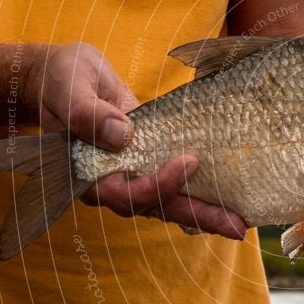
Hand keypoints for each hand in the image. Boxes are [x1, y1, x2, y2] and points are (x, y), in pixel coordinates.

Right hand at [25, 42, 246, 239]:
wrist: (67, 76)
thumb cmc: (63, 80)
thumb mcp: (69, 87)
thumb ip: (87, 112)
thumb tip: (122, 134)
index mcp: (90, 173)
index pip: (126, 193)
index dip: (160, 184)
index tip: (189, 161)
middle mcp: (114, 182)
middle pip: (159, 207)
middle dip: (199, 216)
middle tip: (237, 227)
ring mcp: (134, 174)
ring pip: (172, 202)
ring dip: (207, 212)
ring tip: (240, 222)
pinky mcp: (151, 162)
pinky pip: (177, 184)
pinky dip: (202, 193)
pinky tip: (230, 202)